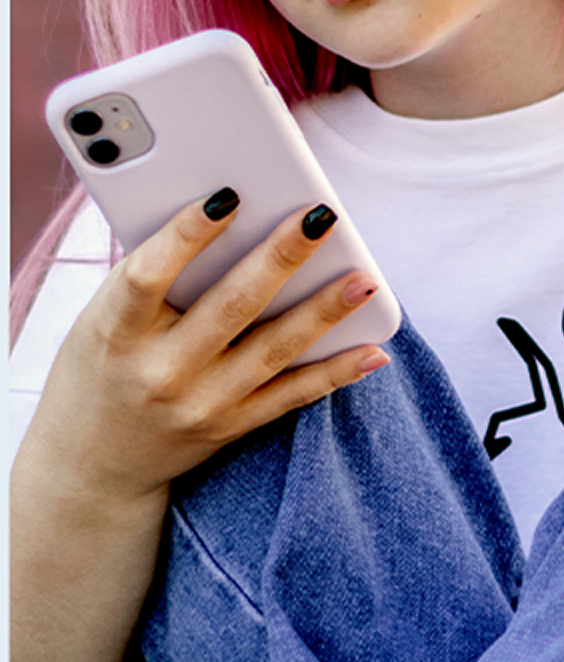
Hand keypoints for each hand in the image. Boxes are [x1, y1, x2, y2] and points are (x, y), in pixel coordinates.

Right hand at [25, 194, 389, 508]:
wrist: (92, 464)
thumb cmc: (99, 368)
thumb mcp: (100, 320)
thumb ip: (151, 278)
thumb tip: (225, 216)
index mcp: (115, 333)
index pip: (149, 276)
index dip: (187, 235)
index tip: (228, 197)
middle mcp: (160, 372)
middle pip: (230, 307)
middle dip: (281, 257)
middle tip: (321, 217)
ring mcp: (200, 404)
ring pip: (273, 351)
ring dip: (324, 312)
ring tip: (364, 279)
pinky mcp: (230, 427)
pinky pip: (292, 398)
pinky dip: (335, 372)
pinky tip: (373, 348)